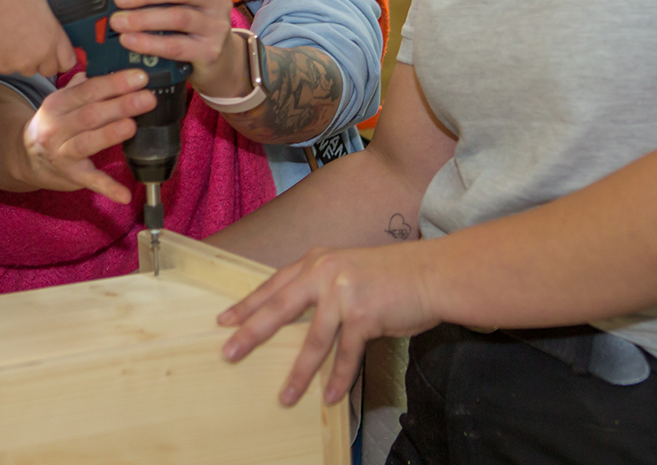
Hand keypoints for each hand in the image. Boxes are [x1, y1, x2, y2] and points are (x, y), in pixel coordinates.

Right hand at [0, 0, 74, 76]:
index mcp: (53, 38)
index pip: (68, 62)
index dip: (63, 56)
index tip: (55, 49)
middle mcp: (39, 56)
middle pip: (48, 69)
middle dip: (44, 59)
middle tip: (33, 42)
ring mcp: (18, 63)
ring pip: (27, 70)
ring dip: (25, 60)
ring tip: (16, 40)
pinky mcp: (0, 66)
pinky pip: (8, 69)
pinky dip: (6, 60)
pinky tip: (1, 42)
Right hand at [19, 68, 157, 203]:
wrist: (26, 157)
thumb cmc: (55, 123)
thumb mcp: (62, 101)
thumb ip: (84, 85)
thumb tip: (109, 64)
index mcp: (57, 103)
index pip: (88, 90)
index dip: (115, 83)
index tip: (140, 77)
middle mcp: (56, 127)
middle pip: (91, 114)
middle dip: (121, 105)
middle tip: (148, 98)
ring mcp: (61, 153)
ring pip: (88, 142)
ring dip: (111, 134)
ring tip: (132, 126)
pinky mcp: (71, 175)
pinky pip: (90, 181)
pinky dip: (108, 188)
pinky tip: (125, 195)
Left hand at [109, 0, 246, 97]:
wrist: (222, 60)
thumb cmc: (194, 25)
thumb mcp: (185, 0)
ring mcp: (215, 25)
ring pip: (179, 17)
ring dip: (144, 19)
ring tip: (118, 22)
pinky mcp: (210, 50)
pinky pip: (176, 46)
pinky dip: (149, 43)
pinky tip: (130, 41)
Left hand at [218, 244, 439, 406]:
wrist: (432, 273)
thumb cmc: (392, 274)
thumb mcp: (348, 267)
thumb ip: (322, 283)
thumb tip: (295, 312)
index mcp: (318, 259)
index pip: (275, 284)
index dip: (249, 303)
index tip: (225, 320)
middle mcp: (326, 272)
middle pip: (279, 308)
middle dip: (251, 332)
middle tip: (229, 353)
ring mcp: (344, 294)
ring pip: (312, 341)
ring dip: (298, 373)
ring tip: (285, 397)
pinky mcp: (364, 316)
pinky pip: (346, 355)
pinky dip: (339, 379)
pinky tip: (331, 396)